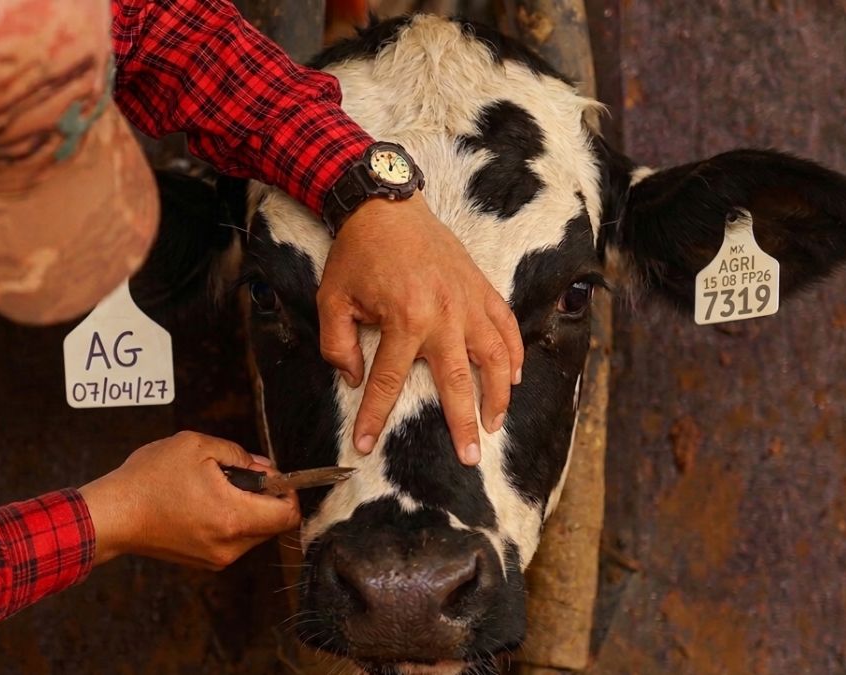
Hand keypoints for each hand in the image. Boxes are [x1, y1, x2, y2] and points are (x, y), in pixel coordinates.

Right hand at [78, 431, 299, 569]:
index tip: (271, 475)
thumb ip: (237, 454)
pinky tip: (202, 502)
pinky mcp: (204, 562)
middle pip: (272, 524)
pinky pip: (232, 540)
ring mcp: (216, 558)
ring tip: (213, 487)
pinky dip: (228, 521)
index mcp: (233, 517)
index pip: (288, 515)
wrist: (113, 514)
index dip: (288, 491)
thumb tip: (262, 467)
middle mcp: (230, 545)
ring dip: (245, 509)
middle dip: (264, 497)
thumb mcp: (195, 446)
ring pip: (253, 533)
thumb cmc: (149, 479)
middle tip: (237, 474)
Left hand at [317, 192, 523, 465]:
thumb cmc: (357, 253)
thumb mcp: (332, 300)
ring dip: (497, 394)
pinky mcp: (480, 286)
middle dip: (462, 422)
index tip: (365, 445)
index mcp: (404, 319)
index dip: (375, 417)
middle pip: (457, 380)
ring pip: (494, 356)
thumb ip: (338, 344)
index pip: (389, 382)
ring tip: (495, 424)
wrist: (384, 204)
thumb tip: (354, 379)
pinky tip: (512, 376)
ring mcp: (467, 300)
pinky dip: (513, 352)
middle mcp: (443, 314)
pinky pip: (505, 324)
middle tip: (469, 457)